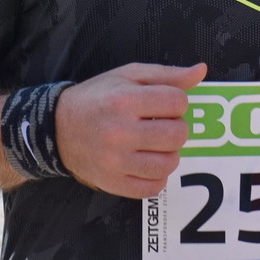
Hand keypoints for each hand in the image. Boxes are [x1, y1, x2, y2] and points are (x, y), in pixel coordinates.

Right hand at [54, 62, 207, 198]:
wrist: (58, 128)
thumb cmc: (99, 97)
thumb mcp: (129, 76)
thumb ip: (168, 75)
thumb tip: (201, 71)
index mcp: (124, 100)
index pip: (178, 102)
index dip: (178, 102)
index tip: (164, 104)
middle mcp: (119, 132)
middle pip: (178, 135)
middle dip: (177, 128)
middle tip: (162, 125)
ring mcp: (115, 162)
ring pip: (168, 164)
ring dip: (170, 153)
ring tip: (156, 145)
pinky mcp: (112, 183)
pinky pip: (153, 187)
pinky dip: (157, 176)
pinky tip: (147, 162)